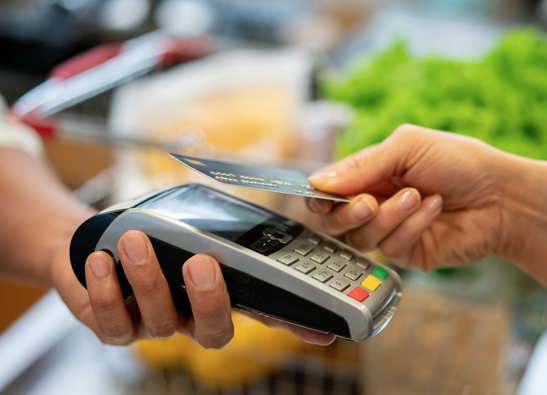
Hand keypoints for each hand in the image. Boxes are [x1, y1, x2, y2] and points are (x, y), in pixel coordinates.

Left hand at [51, 230, 334, 348]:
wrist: (96, 241)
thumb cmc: (153, 232)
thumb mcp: (191, 225)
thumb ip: (223, 230)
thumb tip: (256, 220)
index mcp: (222, 295)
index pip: (266, 314)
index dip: (295, 326)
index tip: (325, 332)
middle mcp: (194, 317)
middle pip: (215, 332)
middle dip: (209, 300)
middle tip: (201, 262)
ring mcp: (156, 326)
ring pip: (162, 319)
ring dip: (149, 278)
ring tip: (136, 241)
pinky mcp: (115, 327)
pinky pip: (113, 323)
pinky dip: (106, 292)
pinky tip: (103, 261)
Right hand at [306, 124, 519, 271]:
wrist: (502, 196)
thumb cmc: (460, 162)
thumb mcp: (409, 146)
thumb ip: (363, 165)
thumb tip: (318, 182)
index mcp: (371, 174)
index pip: (329, 190)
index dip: (320, 195)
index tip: (322, 195)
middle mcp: (376, 203)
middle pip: (335, 221)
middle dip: (348, 212)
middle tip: (371, 201)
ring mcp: (392, 230)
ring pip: (362, 238)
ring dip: (390, 216)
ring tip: (419, 196)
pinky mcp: (410, 253)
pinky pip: (392, 248)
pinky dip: (412, 226)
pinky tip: (434, 209)